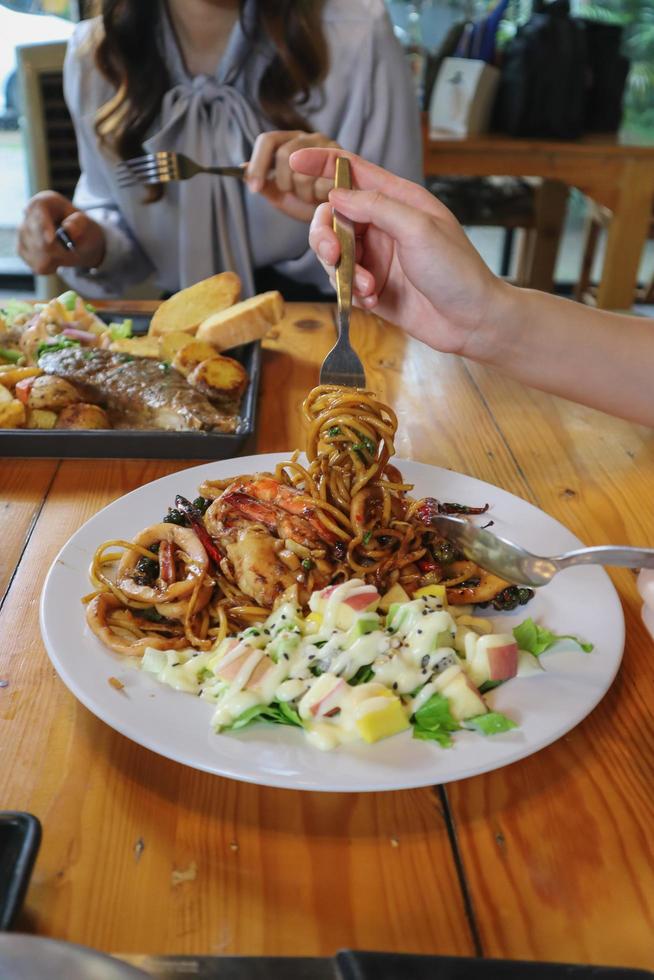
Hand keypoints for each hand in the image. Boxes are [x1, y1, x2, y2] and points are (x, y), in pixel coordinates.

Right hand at [18, 191, 105, 274]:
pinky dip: (52, 266)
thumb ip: (80, 224)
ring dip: (58, 259)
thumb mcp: (87, 223)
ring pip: (40, 256)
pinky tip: (57, 257)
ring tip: (65, 251)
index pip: (39, 213)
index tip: (51, 240)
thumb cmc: (82, 227)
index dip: (44, 227)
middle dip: (60, 250)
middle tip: (72, 249)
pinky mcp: (21, 249)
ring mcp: (22, 232)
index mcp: (43, 202)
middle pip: (40, 240)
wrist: (78, 239)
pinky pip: (38, 266)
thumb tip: (68, 229)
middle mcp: (27, 214)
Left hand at [246, 131, 339, 221]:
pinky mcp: (345, 161)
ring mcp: (328, 146)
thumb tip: (241, 169)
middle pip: (284, 155)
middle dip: (284, 183)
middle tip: (292, 193)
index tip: (254, 188)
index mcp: (288, 141)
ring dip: (303, 193)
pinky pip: (322, 183)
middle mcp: (307, 138)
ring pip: (303, 172)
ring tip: (311, 196)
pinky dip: (320, 196)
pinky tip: (325, 197)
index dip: (258, 165)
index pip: (267, 141)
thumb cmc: (306, 202)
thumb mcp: (279, 195)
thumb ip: (262, 182)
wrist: (336, 214)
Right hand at [289, 148, 509, 358]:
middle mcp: (383, 225)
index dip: (322, 164)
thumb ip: (375, 206)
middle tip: (333, 255)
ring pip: (333, 252)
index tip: (294, 162)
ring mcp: (376, 257)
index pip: (353, 171)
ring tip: (367, 286)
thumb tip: (336, 195)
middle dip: (325, 236)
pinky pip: (342, 282)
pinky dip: (350, 290)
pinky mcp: (371, 287)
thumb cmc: (456, 269)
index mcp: (398, 200)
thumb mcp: (418, 228)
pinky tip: (372, 299)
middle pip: (332, 217)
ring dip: (343, 270)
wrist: (471, 321)